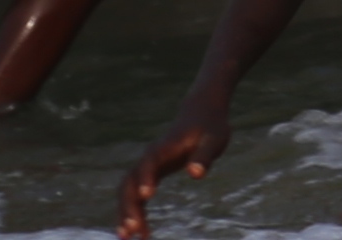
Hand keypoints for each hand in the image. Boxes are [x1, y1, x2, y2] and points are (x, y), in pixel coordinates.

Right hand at [119, 122, 227, 236]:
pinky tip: (142, 234)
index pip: (150, 162)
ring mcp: (147, 167)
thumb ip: (205, 155)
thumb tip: (195, 174)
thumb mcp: (215, 139)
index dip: (146, 177)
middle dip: (128, 205)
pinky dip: (136, 213)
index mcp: (165, 147)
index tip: (146, 196)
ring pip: (128, 191)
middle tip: (131, 230)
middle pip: (130, 181)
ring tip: (127, 238)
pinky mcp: (150, 175)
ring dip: (125, 213)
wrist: (201, 114)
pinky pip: (136, 197)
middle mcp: (150, 158)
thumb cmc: (210, 127)